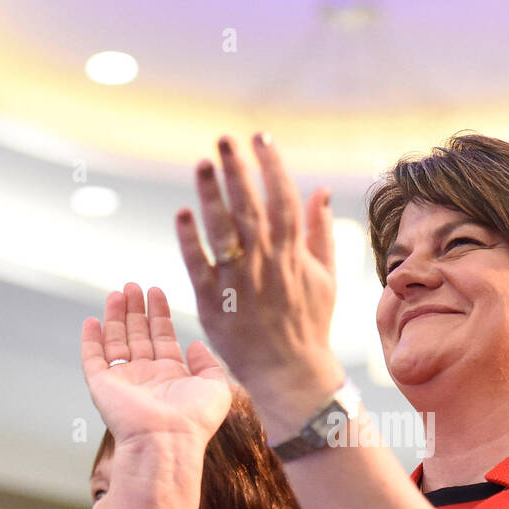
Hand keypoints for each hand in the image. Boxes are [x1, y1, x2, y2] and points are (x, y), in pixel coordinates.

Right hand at [81, 282, 231, 447]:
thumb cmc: (194, 420)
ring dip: (115, 317)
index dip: (159, 314)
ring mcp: (123, 381)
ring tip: (118, 292)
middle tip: (133, 285)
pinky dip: (91, 341)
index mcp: (172, 376)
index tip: (156, 291)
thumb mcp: (216, 387)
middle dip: (136, 310)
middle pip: (138, 335)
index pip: (163, 337)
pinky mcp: (102, 386)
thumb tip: (195, 344)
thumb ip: (209, 364)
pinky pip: (93, 359)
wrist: (167, 440)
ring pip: (116, 342)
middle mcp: (147, 377)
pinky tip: (92, 321)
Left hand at [176, 134, 341, 415]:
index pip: (283, 198)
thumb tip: (320, 189)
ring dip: (212, 196)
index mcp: (293, 254)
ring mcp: (239, 282)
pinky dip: (190, 240)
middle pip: (251, 207)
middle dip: (239, 169)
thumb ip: (319, 231)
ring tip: (202, 164)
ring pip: (224, 231)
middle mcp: (266, 263)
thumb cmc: (308, 323)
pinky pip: (199, 265)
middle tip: (225, 139)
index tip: (260, 137)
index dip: (272, 164)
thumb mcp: (325, 276)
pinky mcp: (214, 302)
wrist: (291, 372)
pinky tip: (182, 214)